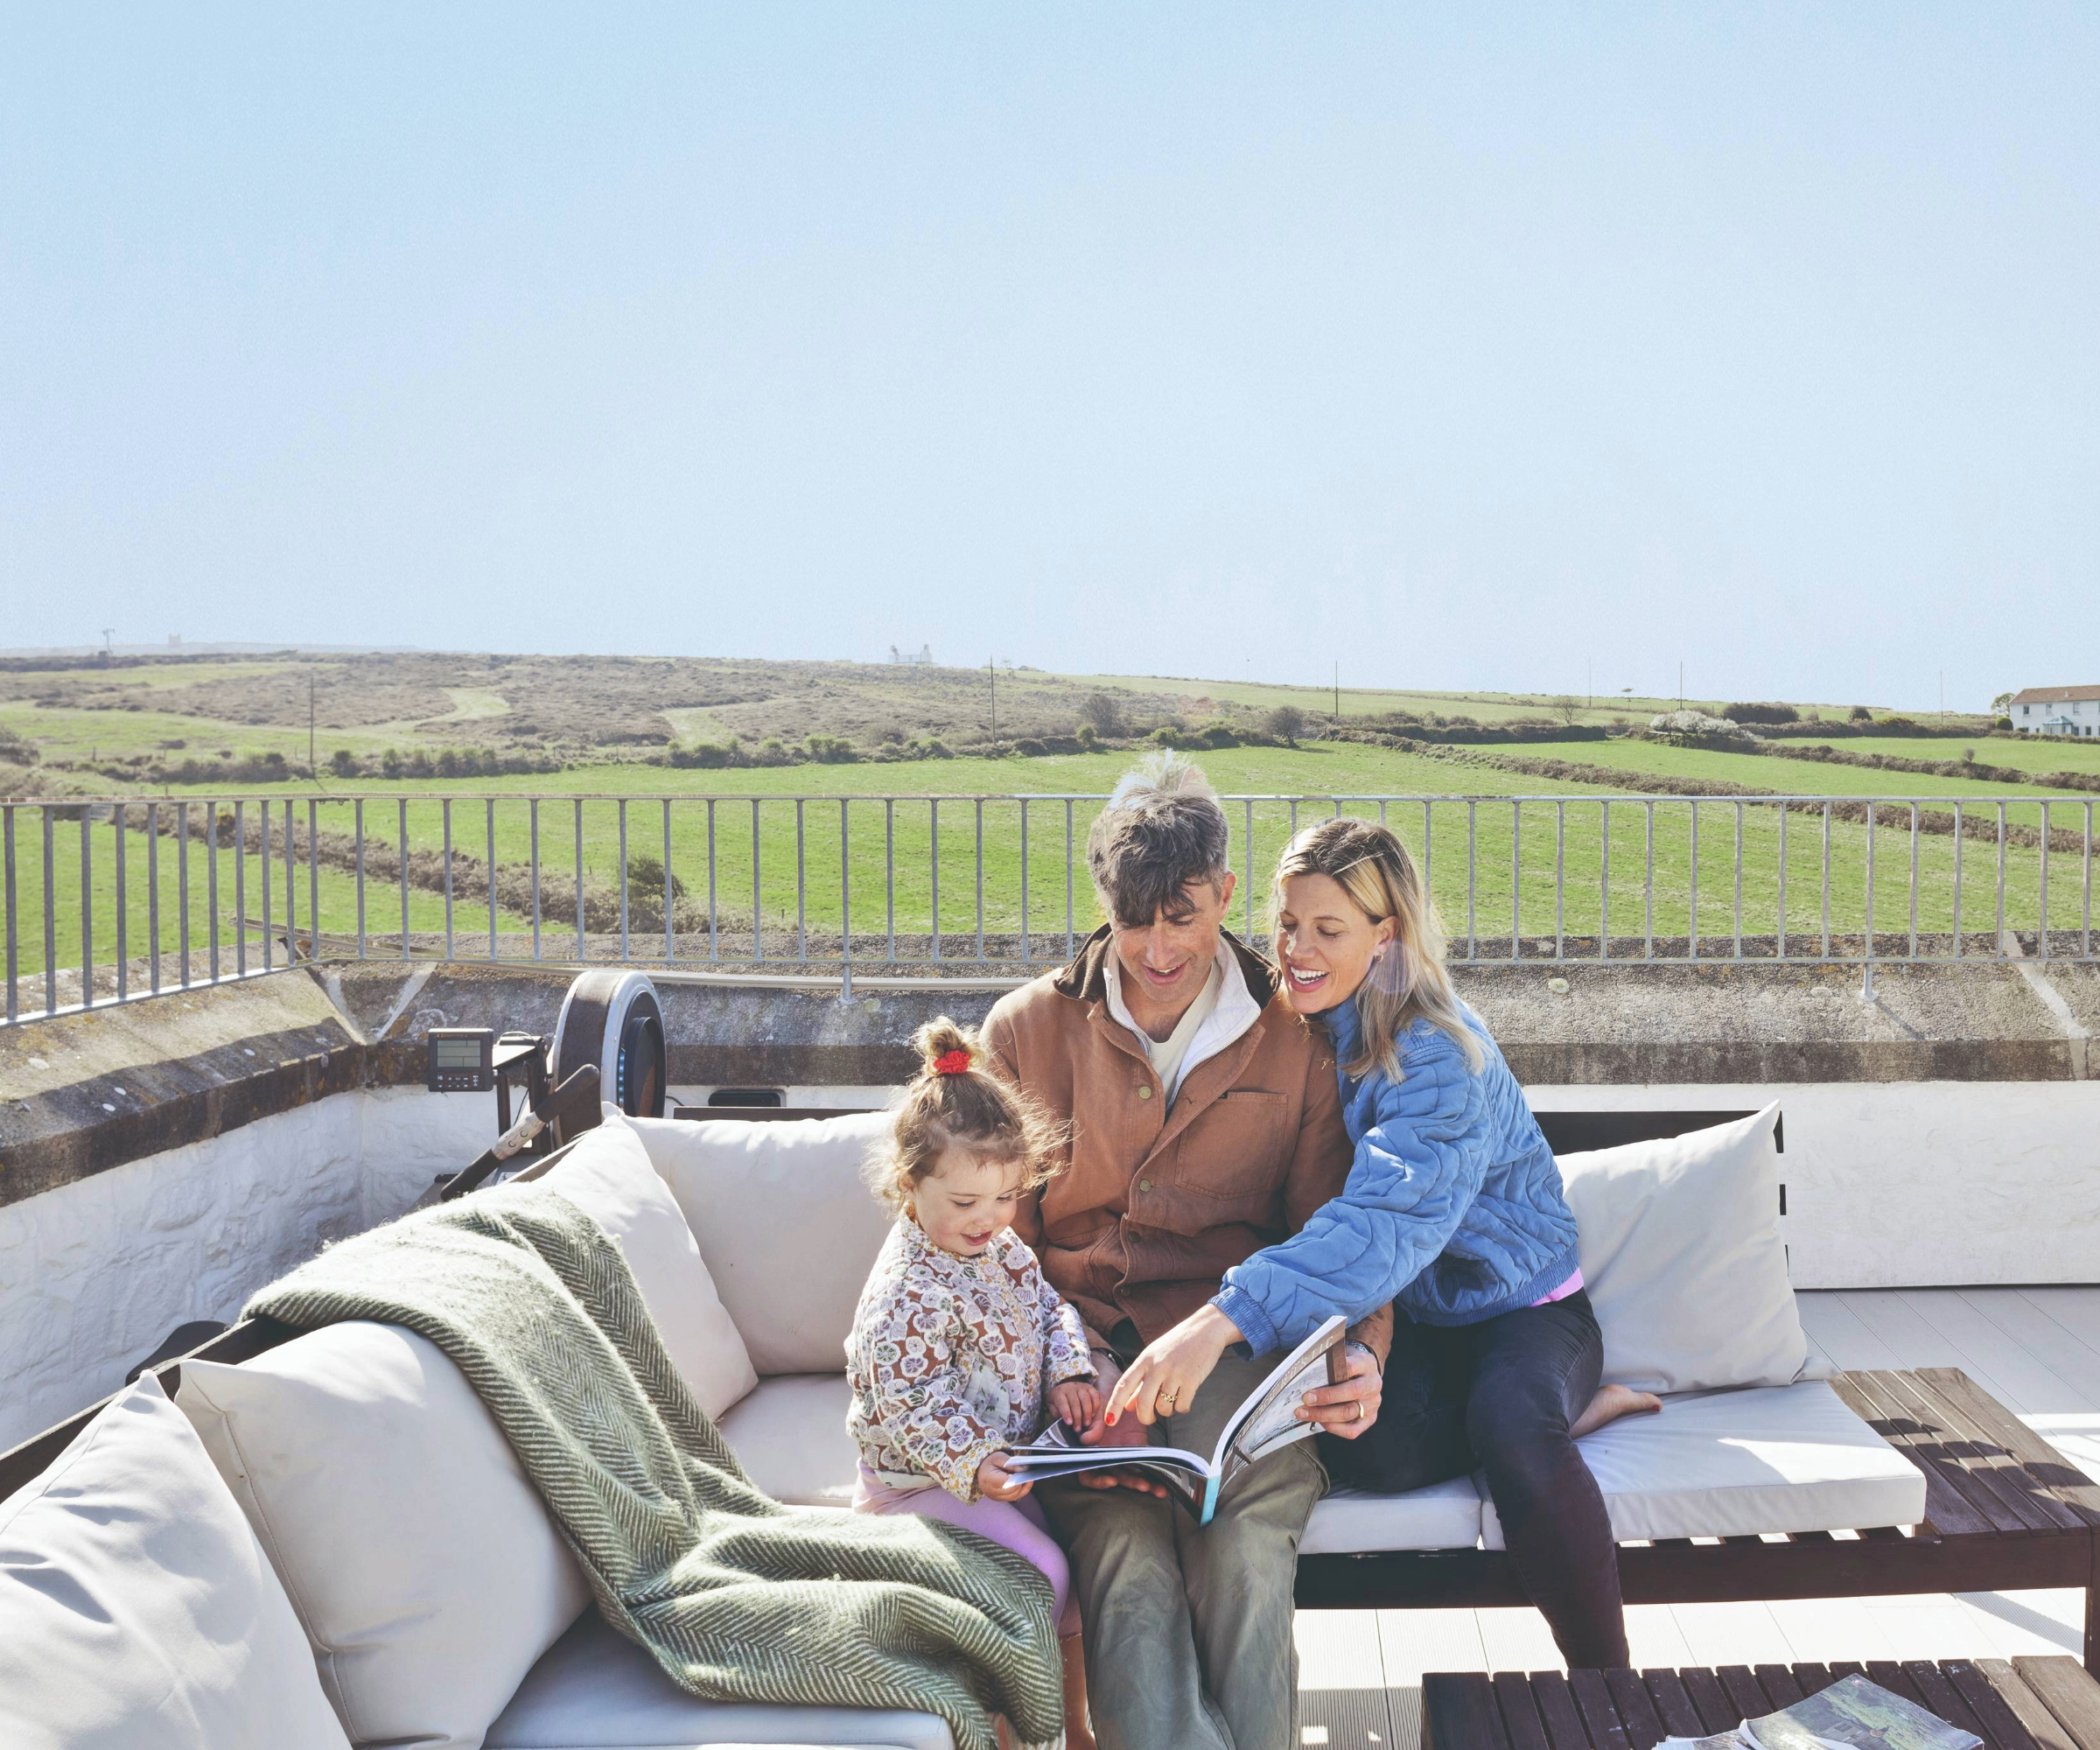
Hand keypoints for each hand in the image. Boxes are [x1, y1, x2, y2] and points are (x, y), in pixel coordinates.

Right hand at [976, 1451, 1034, 1502]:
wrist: (980, 1469)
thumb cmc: (989, 1462)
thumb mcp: (999, 1457)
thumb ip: (1011, 1463)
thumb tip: (1025, 1469)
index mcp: (989, 1479)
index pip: (1006, 1483)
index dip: (1017, 1479)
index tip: (1025, 1471)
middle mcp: (991, 1491)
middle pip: (1012, 1491)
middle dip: (1022, 1483)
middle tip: (1030, 1473)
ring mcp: (995, 1497)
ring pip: (1014, 1496)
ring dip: (1023, 1488)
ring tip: (1029, 1478)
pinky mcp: (999, 1499)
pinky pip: (1013, 1497)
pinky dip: (1020, 1491)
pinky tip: (1024, 1483)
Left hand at [1048, 1378, 1102, 1433]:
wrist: (1066, 1388)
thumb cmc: (1060, 1401)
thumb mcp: (1053, 1406)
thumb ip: (1056, 1412)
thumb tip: (1063, 1418)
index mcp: (1059, 1392)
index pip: (1062, 1402)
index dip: (1066, 1413)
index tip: (1069, 1423)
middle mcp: (1070, 1388)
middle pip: (1075, 1402)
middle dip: (1077, 1417)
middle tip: (1078, 1429)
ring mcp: (1081, 1387)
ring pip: (1085, 1399)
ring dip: (1087, 1413)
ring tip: (1086, 1424)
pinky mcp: (1090, 1387)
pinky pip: (1095, 1395)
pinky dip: (1095, 1406)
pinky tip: (1093, 1415)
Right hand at [1071, 1357, 1169, 1496]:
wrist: (1114, 1382)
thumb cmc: (1100, 1396)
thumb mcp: (1096, 1408)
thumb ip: (1093, 1424)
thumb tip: (1086, 1440)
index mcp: (1091, 1450)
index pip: (1088, 1474)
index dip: (1098, 1480)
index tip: (1112, 1480)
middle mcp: (1105, 1455)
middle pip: (1115, 1477)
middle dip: (1129, 1483)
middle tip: (1143, 1485)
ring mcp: (1121, 1452)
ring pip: (1130, 1474)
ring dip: (1144, 1482)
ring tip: (1159, 1489)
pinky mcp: (1136, 1446)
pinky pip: (1143, 1462)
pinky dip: (1152, 1472)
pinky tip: (1163, 1482)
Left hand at [1105, 1305, 1240, 1427]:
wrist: (1205, 1329)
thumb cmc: (1178, 1344)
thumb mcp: (1154, 1357)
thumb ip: (1140, 1382)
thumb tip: (1128, 1406)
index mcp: (1144, 1359)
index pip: (1123, 1384)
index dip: (1114, 1405)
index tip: (1109, 1421)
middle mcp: (1157, 1366)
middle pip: (1143, 1403)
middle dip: (1145, 1417)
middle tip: (1149, 1418)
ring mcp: (1174, 1373)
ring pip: (1163, 1407)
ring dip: (1167, 1410)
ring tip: (1172, 1398)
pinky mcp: (1192, 1380)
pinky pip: (1182, 1406)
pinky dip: (1182, 1407)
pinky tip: (1184, 1397)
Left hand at [1294, 1341, 1381, 1439]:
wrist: (1365, 1373)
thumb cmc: (1347, 1363)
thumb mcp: (1342, 1354)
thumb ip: (1329, 1361)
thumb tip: (1304, 1373)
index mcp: (1366, 1363)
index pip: (1350, 1368)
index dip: (1330, 1375)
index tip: (1312, 1382)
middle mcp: (1373, 1384)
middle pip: (1351, 1393)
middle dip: (1325, 1398)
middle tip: (1305, 1400)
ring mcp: (1373, 1403)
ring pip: (1349, 1413)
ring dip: (1323, 1415)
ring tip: (1305, 1413)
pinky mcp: (1370, 1419)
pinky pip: (1352, 1430)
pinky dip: (1333, 1428)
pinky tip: (1320, 1422)